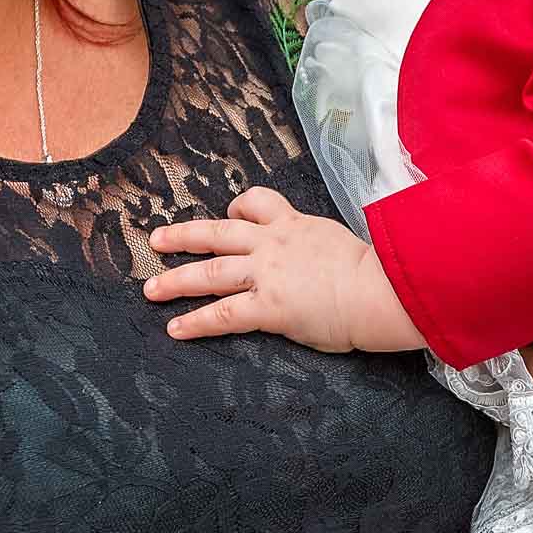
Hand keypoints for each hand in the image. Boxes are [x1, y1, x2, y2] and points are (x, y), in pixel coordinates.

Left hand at [145, 187, 422, 353]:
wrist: (381, 289)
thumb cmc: (374, 272)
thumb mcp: (338, 243)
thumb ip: (316, 247)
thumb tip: (314, 261)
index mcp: (294, 224)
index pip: (257, 203)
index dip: (237, 207)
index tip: (228, 212)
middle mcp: (273, 244)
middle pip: (218, 233)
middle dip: (184, 235)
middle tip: (157, 239)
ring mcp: (267, 274)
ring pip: (211, 272)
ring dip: (176, 280)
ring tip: (151, 289)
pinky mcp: (268, 307)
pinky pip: (223, 315)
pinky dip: (196, 322)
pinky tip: (175, 330)